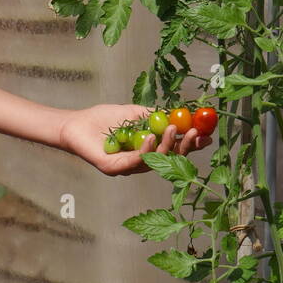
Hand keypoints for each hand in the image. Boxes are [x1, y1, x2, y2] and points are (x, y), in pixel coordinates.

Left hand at [57, 104, 212, 175]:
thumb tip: (181, 113)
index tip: (207, 134)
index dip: (191, 143)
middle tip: (196, 133)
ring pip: (154, 161)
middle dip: (185, 146)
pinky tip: (150, 137)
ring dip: (167, 145)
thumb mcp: (134, 113)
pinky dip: (144, 150)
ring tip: (174, 128)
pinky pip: (133, 162)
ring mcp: (127, 168)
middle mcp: (140, 162)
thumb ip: (155, 116)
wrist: (74, 124)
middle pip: (169, 159)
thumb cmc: (103, 119)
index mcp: (147, 150)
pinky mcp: (112, 168)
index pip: (174, 150)